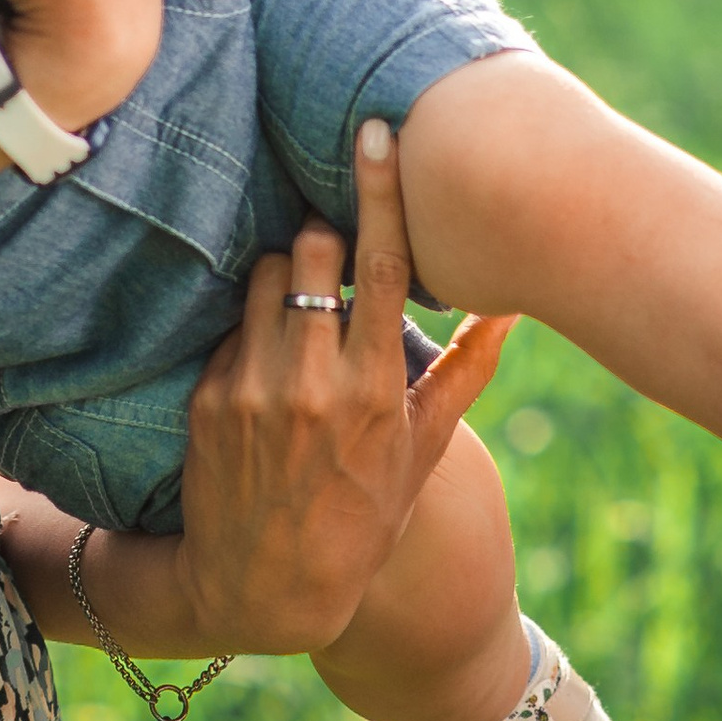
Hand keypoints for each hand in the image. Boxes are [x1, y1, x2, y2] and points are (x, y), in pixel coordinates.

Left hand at [171, 119, 515, 655]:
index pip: (381, 266)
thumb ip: (464, 375)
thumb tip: (512, 311)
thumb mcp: (423, 455)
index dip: (380, 193)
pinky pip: (230, 322)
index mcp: (376, 389)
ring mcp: (254, 387)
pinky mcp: (209, 397)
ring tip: (298, 299)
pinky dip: (251, 321)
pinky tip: (264, 353)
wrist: (265, 588)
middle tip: (329, 232)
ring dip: (283, 269)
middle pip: (312, 251)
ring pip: (265, 276)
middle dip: (322, 230)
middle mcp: (313, 381)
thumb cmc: (360, 520)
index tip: (376, 133)